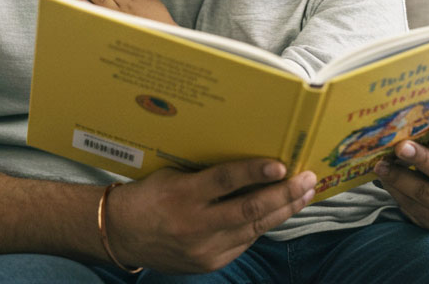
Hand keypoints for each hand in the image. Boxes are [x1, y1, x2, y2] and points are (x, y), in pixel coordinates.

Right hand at [107, 160, 315, 272]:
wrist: (121, 233)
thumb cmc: (150, 195)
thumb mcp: (175, 176)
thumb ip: (209, 175)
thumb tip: (253, 166)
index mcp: (182, 194)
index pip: (225, 181)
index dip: (254, 172)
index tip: (281, 164)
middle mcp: (194, 224)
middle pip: (249, 210)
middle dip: (285, 194)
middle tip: (308, 178)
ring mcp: (203, 249)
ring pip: (254, 228)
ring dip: (283, 210)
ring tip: (304, 194)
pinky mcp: (208, 264)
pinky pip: (243, 243)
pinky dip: (262, 226)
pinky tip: (278, 212)